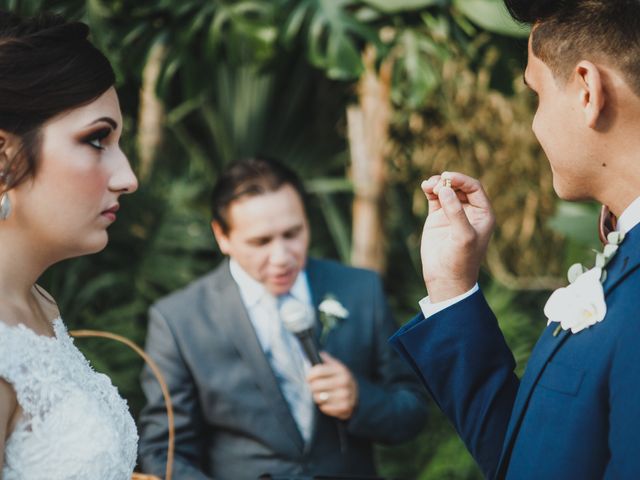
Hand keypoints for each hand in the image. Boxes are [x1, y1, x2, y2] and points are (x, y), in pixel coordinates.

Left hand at [307, 352, 357, 419]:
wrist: (357, 394)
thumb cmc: (341, 379)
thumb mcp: (336, 367)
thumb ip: (327, 360)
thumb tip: (319, 353)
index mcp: (341, 370)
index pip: (318, 371)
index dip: (310, 375)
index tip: (308, 378)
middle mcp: (344, 381)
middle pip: (316, 385)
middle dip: (312, 387)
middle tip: (313, 388)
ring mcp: (346, 395)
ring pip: (319, 397)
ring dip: (317, 397)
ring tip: (320, 395)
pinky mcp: (345, 407)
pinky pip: (325, 408)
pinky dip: (323, 406)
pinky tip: (327, 403)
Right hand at [420, 172, 494, 301]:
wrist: (445, 278)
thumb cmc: (461, 260)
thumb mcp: (462, 236)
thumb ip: (456, 212)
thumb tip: (445, 189)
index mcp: (483, 213)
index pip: (474, 188)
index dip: (461, 180)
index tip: (447, 177)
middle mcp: (469, 211)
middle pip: (459, 186)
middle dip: (448, 181)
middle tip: (436, 184)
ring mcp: (453, 213)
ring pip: (446, 189)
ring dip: (437, 184)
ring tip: (428, 185)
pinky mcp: (438, 217)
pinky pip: (435, 197)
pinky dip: (430, 190)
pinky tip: (425, 186)